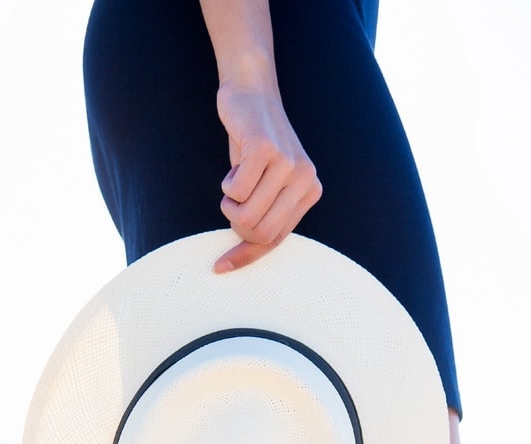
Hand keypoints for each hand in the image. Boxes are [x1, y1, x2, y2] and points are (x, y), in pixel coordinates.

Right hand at [212, 83, 321, 272]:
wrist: (251, 92)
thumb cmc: (253, 146)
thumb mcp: (263, 185)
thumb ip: (262, 217)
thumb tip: (235, 260)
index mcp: (310, 192)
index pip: (275, 240)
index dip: (245, 256)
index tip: (220, 266)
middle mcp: (305, 180)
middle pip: (259, 233)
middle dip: (236, 222)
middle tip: (233, 199)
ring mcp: (287, 164)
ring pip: (245, 216)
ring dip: (229, 203)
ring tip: (236, 179)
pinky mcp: (265, 150)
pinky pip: (236, 192)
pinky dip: (227, 184)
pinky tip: (237, 162)